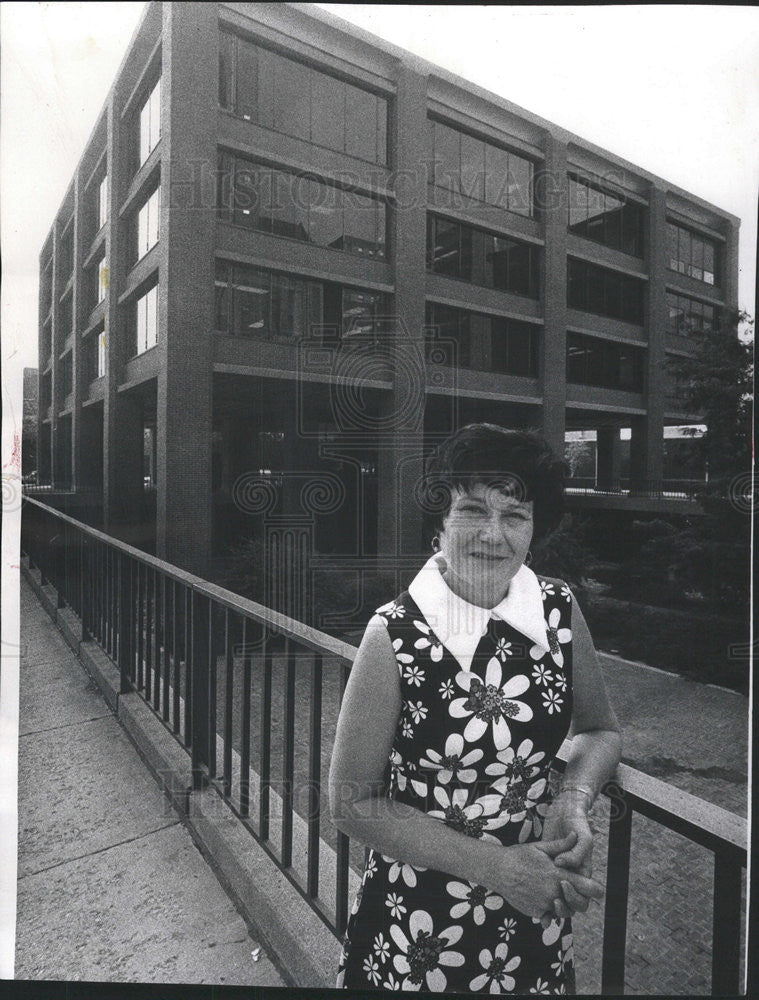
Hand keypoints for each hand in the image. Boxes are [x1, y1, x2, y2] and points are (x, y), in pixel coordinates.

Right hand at [495, 832, 603, 918]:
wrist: (498, 870)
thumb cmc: (520, 856)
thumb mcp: (540, 847)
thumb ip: (561, 845)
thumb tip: (574, 835)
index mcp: (558, 876)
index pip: (587, 888)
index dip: (596, 889)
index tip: (598, 889)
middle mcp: (554, 893)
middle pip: (578, 905)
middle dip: (577, 899)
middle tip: (570, 890)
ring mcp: (545, 904)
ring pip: (563, 911)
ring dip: (563, 904)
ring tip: (554, 893)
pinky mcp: (535, 912)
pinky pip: (548, 915)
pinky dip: (547, 909)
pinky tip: (539, 896)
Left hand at [541, 795, 595, 918]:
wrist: (563, 812)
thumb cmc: (575, 824)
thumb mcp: (581, 836)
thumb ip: (575, 852)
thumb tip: (561, 865)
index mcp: (582, 872)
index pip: (584, 894)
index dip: (576, 896)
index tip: (563, 886)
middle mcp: (572, 877)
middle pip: (574, 903)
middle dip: (566, 906)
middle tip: (555, 900)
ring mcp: (559, 876)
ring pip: (561, 903)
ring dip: (555, 911)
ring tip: (547, 911)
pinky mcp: (546, 873)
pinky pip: (547, 896)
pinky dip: (544, 907)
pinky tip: (538, 913)